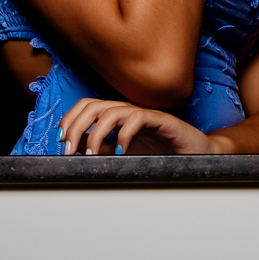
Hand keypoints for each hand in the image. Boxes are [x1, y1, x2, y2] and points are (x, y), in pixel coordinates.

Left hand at [58, 97, 222, 154]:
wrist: (197, 154)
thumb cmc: (163, 153)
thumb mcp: (125, 154)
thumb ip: (103, 149)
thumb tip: (77, 150)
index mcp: (119, 116)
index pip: (87, 107)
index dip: (70, 119)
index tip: (61, 141)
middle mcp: (129, 111)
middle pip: (94, 105)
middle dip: (75, 126)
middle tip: (69, 149)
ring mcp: (145, 114)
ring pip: (112, 111)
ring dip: (95, 132)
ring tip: (90, 153)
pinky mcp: (162, 120)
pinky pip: (138, 118)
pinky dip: (124, 134)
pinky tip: (119, 151)